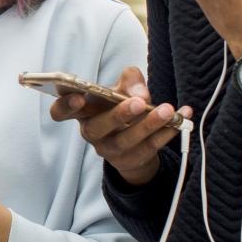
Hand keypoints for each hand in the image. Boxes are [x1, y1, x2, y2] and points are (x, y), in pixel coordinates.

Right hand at [49, 67, 191, 186]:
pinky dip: (166, 133)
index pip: (60, 112)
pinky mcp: (129, 161)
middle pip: (97, 128)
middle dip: (118, 115)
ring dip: (148, 125)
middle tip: (138, 102)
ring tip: (167, 110)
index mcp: (82, 112)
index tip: (78, 96)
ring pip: (126, 141)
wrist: (133, 141)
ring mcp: (109, 150)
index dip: (65, 106)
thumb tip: (140, 93)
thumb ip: (130, 80)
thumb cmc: (119, 106)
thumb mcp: (121, 88)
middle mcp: (91, 132)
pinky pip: (148, 149)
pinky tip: (181, 119)